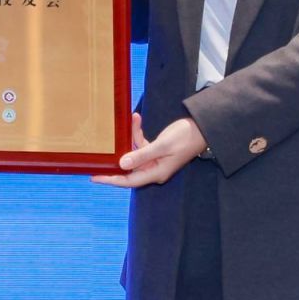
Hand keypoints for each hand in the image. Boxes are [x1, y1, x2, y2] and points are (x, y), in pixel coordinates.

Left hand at [92, 112, 207, 187]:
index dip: (111, 180)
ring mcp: (155, 160)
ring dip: (131, 137)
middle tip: (99, 153)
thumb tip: (122, 164)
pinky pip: (141, 144)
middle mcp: (154, 169)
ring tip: (134, 119)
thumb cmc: (186, 138)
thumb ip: (141, 155)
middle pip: (129, 168)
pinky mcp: (157, 151)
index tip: (95, 178)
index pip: (129, 181)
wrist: (203, 128)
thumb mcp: (162, 146)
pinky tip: (136, 118)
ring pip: (134, 152)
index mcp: (156, 172)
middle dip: (117, 157)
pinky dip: (138, 133)